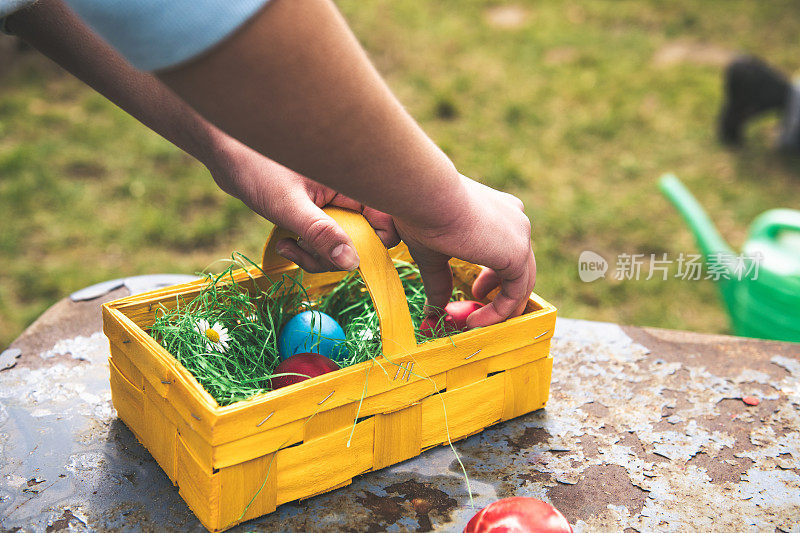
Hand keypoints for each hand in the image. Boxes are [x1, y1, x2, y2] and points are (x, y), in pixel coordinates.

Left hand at [207, 139, 398, 271]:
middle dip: (336, 255)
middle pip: (365, 239)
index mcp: (352, 180)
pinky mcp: (317, 213)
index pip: (387, 218)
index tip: (348, 255)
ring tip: (289, 244)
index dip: (376, 242)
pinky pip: (324, 243)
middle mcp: (348, 192)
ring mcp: (332, 204)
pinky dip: (307, 251)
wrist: (225, 154)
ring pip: (342, 246)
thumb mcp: (288, 205)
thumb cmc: (255, 167)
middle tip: (308, 252)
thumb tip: (351, 263)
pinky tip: (285, 241)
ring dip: (317, 256)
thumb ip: (320, 233)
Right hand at [393, 175, 535, 327]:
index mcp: (499, 211)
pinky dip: (500, 312)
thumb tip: (434, 308)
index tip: (474, 289)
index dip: (493, 274)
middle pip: (520, 265)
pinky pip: (516, 292)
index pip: (507, 248)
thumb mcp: (432, 252)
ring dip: (502, 308)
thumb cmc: (422, 213)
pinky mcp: (518, 253)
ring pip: (523, 281)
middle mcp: (515, 219)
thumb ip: (440, 279)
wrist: (427, 196)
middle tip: (477, 304)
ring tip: (476, 322)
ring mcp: (520, 234)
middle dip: (500, 291)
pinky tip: (476, 321)